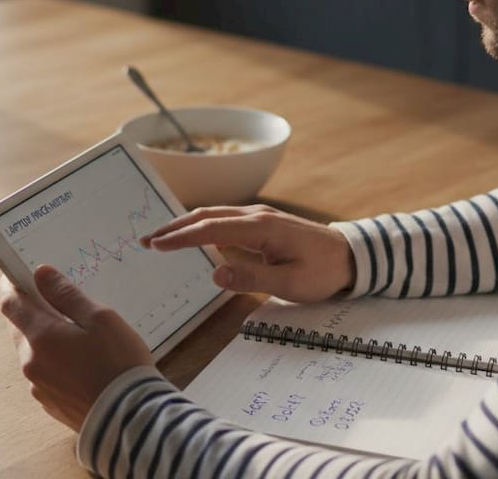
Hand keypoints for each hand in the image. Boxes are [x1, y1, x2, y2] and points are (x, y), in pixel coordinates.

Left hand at [0, 266, 152, 431]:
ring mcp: (38, 386)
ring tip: (73, 335)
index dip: (10, 285)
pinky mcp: (49, 404)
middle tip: (52, 301)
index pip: (11, 304)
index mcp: (41, 336)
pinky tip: (78, 363)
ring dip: (43, 338)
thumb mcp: (100, 318)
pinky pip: (43, 374)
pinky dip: (53, 362)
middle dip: (30, 311)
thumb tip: (40, 274)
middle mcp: (31, 362)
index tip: (15, 274)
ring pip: (32, 352)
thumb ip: (66, 294)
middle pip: (19, 328)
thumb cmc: (119, 362)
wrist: (130, 418)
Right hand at [141, 204, 354, 302]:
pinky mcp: (263, 223)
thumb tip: (214, 273)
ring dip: (186, 224)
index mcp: (261, 228)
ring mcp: (260, 216)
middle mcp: (257, 215)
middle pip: (207, 215)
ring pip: (214, 215)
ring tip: (160, 238)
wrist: (351, 257)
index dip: (181, 237)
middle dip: (174, 227)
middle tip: (146, 240)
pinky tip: (192, 235)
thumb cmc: (323, 272)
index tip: (156, 245)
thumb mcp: (290, 283)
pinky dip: (202, 225)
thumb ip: (252, 279)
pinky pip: (225, 220)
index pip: (211, 229)